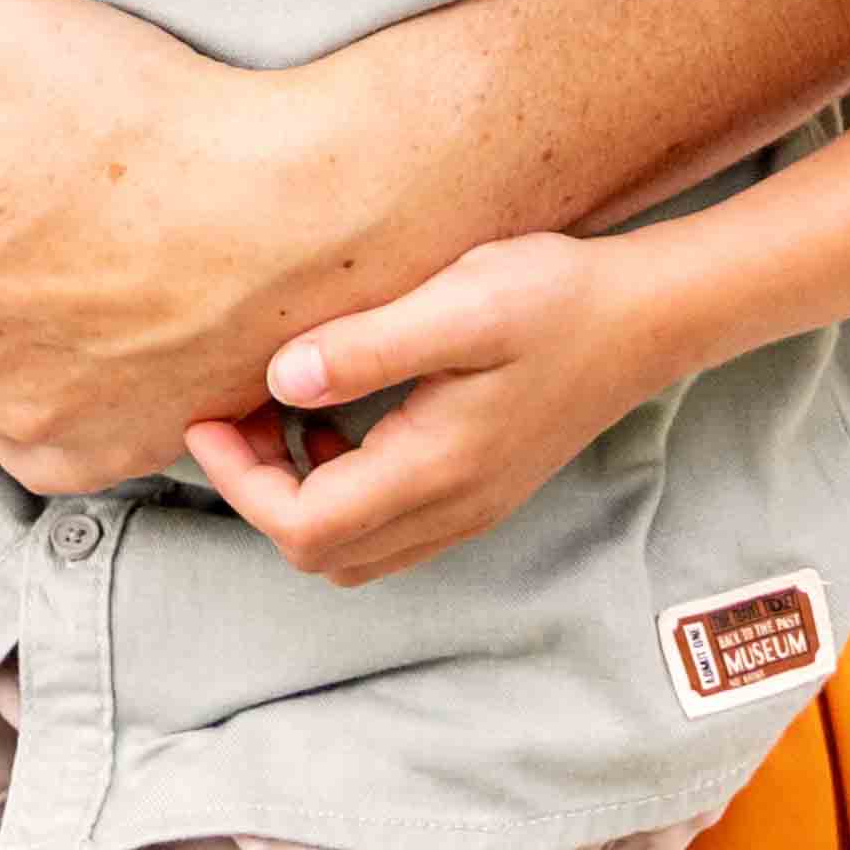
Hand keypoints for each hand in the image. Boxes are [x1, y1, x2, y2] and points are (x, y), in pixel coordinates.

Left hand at [183, 232, 671, 586]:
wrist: (645, 317)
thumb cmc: (553, 298)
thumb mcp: (457, 304)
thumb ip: (368, 347)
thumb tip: (281, 380)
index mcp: (436, 470)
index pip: (305, 525)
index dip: (238, 482)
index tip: (205, 416)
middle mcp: (451, 509)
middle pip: (321, 552)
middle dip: (257, 493)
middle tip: (228, 412)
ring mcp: (470, 507)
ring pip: (353, 548)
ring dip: (297, 494)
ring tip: (272, 412)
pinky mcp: (480, 489)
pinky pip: (388, 525)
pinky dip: (339, 487)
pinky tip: (333, 416)